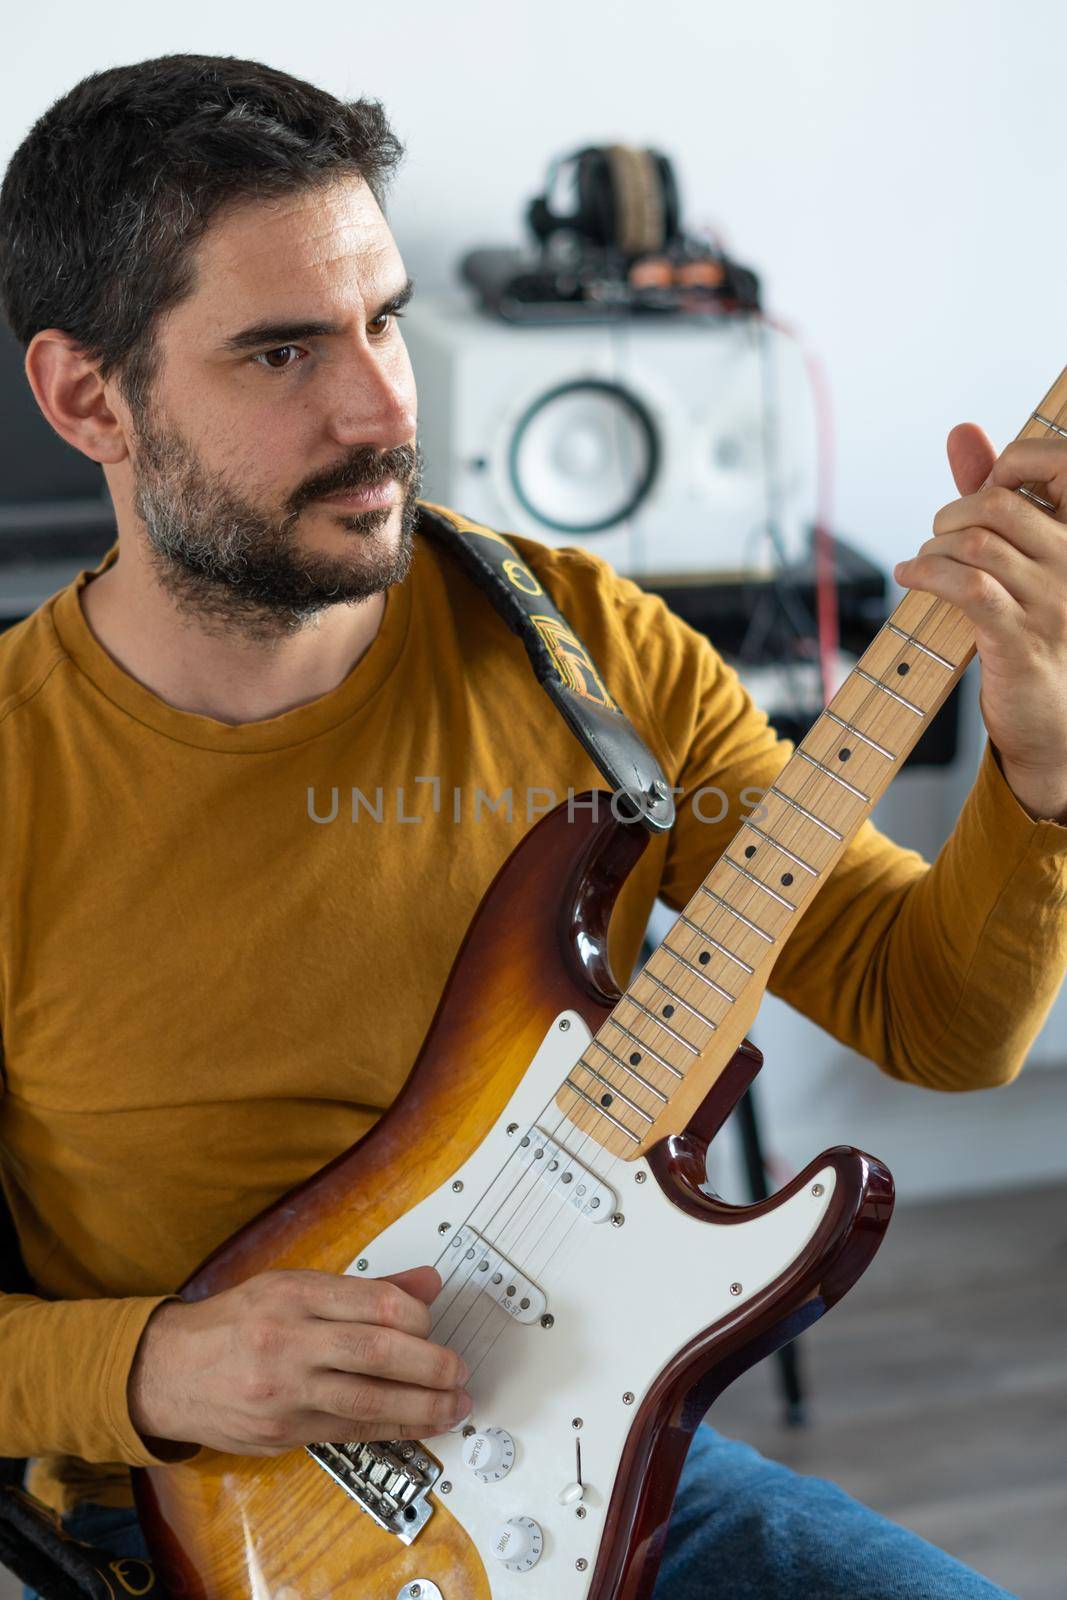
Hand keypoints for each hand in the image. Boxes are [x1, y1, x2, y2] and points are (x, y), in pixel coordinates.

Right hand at [127, 1265, 471, 1455]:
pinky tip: (418, 1424)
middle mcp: (290, 1341)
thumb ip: (364, 1288)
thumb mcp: (293, 1285)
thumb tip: (427, 1284)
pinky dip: (390, 1429)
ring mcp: (285, 1391)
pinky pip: (348, 1432)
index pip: (375, 1303)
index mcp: (295, 1294)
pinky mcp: (282, 1432)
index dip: (419, 1316)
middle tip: (459, 1369)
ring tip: (454, 1404)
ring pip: (368, 1401)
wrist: (168, 1371)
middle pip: (378, 1353)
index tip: (435, 1323)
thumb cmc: (237, 1322)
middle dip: (430, 1364)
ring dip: (422, 1406)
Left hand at [894, 423, 1066, 821]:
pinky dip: (926, 574)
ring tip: (923, 562)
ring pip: (976, 544)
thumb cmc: (1036, 625)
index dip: (1011, 461)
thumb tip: (963, 431)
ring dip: (933, 548)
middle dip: (951, 514)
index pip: (1062, 462)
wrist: (1053, 717)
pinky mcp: (1019, 639)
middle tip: (938, 537)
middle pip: (998, 504)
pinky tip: (910, 577)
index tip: (984, 487)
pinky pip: (966, 587)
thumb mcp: (1025, 556)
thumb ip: (998, 492)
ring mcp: (1052, 601)